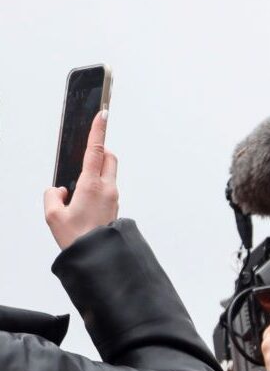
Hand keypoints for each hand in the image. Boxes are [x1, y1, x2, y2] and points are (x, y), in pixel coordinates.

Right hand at [44, 111, 118, 249]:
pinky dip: (98, 186)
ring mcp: (114, 197)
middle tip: (84, 157)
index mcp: (92, 185)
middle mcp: (108, 187)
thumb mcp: (52, 215)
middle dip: (99, 151)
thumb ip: (52, 196)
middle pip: (109, 158)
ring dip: (98, 171)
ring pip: (110, 173)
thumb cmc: (77, 238)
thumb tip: (60, 191)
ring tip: (79, 187)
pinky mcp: (116, 206)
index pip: (96, 150)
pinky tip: (84, 199)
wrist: (98, 257)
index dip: (99, 130)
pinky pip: (108, 188)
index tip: (103, 113)